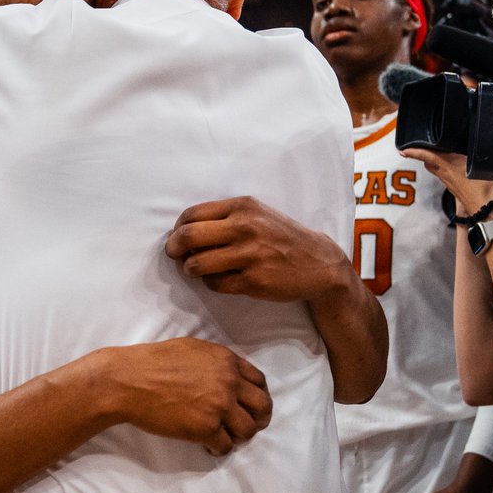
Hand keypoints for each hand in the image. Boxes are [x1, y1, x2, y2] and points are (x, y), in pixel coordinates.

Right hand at [101, 337, 271, 455]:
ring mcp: (219, 406)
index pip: (260, 381)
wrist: (129, 380)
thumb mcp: (192, 349)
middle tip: (247, 427)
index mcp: (226, 361)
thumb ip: (216, 362)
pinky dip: (218, 448)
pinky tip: (207, 445)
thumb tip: (228, 375)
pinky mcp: (205, 428)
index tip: (252, 406)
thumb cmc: (153, 361)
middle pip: (263, 406)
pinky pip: (225, 445)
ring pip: (248, 430)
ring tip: (225, 437)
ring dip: (239, 436)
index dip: (259, 395)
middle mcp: (228, 382)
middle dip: (259, 419)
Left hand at [165, 196, 345, 302]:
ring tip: (195, 269)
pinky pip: (215, 284)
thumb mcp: (257, 214)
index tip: (177, 238)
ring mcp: (249, 255)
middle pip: (188, 237)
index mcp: (242, 207)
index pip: (192, 214)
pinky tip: (220, 279)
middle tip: (174, 255)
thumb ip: (224, 217)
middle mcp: (245, 227)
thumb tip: (183, 230)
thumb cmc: (281, 237)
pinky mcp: (253, 281)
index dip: (177, 228)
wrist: (318, 263)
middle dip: (174, 248)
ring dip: (190, 269)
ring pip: (197, 264)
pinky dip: (210, 283)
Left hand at [399, 148, 492, 214]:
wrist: (487, 212)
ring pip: (437, 170)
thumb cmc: (486, 189)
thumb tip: (480, 151)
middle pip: (429, 163)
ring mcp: (450, 184)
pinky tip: (456, 168)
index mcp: (450, 166)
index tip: (403, 150)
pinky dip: (446, 170)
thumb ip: (480, 157)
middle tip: (424, 148)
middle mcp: (446, 175)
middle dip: (425, 155)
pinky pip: (446, 177)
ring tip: (441, 155)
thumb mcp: (484, 166)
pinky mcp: (455, 190)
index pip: (427, 156)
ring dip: (436, 163)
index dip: (415, 151)